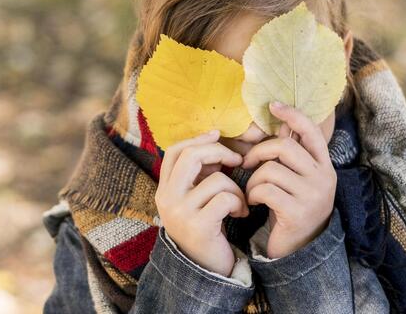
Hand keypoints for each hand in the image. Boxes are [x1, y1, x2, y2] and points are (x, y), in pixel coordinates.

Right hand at [155, 129, 248, 276]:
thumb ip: (200, 173)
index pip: (173, 151)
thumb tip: (214, 141)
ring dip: (236, 188)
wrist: (206, 271)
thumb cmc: (207, 229)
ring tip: (240, 203)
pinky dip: (239, 203)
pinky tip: (241, 214)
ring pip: (216, 179)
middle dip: (219, 151)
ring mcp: (180, 213)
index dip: (197, 139)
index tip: (217, 135)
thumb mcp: (196, 199)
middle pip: (191, 156)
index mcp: (164, 190)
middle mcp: (166, 200)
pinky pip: (225, 198)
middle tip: (236, 160)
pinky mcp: (198, 226)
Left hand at [242, 101, 336, 258]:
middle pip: (285, 147)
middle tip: (247, 162)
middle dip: (259, 152)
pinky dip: (252, 193)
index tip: (273, 105)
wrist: (301, 250)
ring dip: (253, 179)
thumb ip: (291, 153)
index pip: (311, 131)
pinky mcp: (297, 212)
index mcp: (324, 165)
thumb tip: (281, 121)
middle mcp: (323, 178)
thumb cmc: (293, 207)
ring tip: (251, 190)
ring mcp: (312, 196)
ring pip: (271, 170)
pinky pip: (265, 190)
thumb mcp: (298, 178)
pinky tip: (252, 202)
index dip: (292, 114)